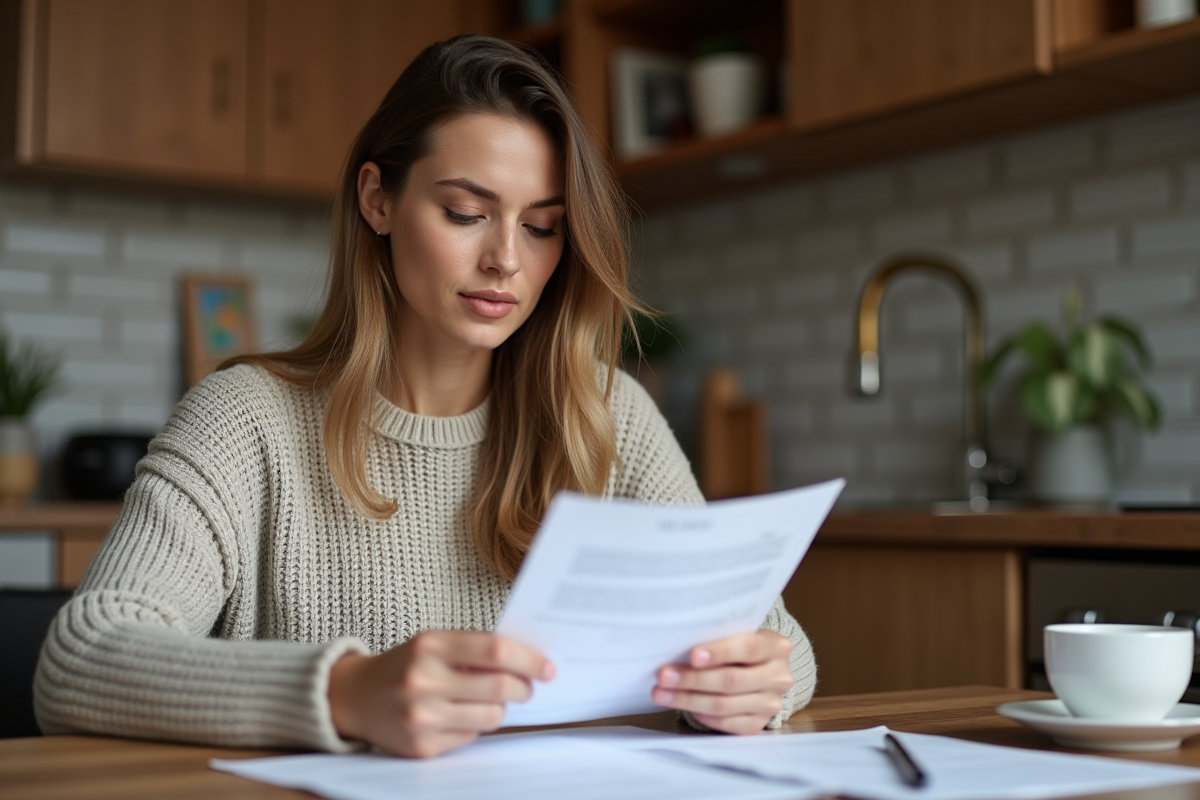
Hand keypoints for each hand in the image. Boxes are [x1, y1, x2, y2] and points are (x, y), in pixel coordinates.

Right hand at [328, 631, 553, 757]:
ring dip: (500, 709)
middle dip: (524, 688)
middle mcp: (424, 681)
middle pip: (500, 687)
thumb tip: (526, 662)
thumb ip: (473, 649)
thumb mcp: (432, 644)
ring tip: (488, 700)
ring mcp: (422, 717)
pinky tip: (458, 716)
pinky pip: (471, 738)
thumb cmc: (404, 665)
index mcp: (430, 646)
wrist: (354, 697)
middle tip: (527, 687)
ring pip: (491, 717)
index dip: (528, 659)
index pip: (495, 649)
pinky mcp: (422, 746)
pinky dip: (474, 727)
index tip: (547, 667)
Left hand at [652, 630, 792, 734]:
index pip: (748, 648)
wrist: (762, 671)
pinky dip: (702, 715)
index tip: (692, 655)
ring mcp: (770, 704)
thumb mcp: (737, 634)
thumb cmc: (740, 648)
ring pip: (724, 705)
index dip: (719, 653)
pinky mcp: (758, 724)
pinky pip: (725, 723)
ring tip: (661, 693)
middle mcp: (779, 677)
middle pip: (732, 681)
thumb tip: (677, 646)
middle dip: (693, 679)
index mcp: (776, 647)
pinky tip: (684, 706)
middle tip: (663, 676)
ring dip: (688, 700)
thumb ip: (717, 638)